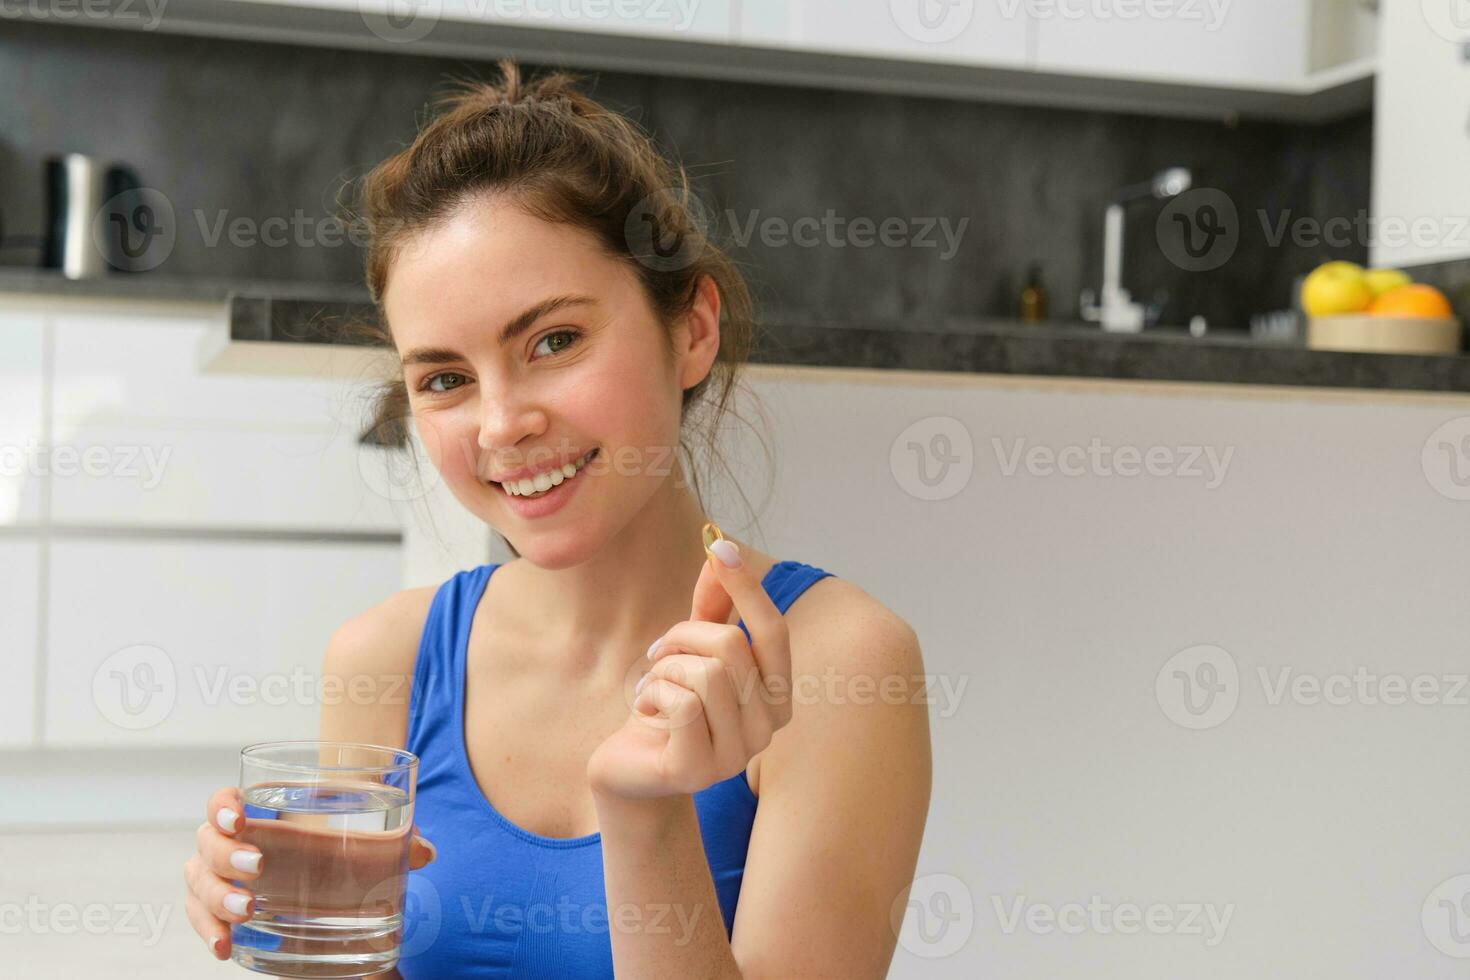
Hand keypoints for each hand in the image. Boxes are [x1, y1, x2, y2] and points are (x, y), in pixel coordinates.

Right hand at [184, 786, 436, 960]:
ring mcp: (221, 880)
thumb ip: (396, 843)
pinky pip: (200, 920)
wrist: (333, 893)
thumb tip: (425, 852)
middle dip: (226, 855)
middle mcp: (233, 844)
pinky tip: (225, 947)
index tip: (241, 816)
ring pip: (198, 882)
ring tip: (248, 911)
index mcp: (262, 815)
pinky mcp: (221, 913)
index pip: (225, 801)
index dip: (223, 805)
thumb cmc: (342, 853)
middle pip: (206, 843)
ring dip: (216, 897)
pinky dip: (208, 932)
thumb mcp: (369, 845)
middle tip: (258, 869)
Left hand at [586, 540, 792, 799]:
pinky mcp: (698, 771)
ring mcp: (736, 755)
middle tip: (658, 654)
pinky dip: (652, 694)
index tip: (721, 548)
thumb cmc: (668, 706)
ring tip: (653, 688)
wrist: (630, 768)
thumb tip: (723, 549)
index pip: (773, 632)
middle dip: (682, 637)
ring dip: (665, 670)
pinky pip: (680, 705)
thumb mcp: (691, 651)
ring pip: (705, 674)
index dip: (748, 588)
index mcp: (777, 697)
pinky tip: (646, 712)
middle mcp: (767, 729)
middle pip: (731, 647)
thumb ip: (715, 608)